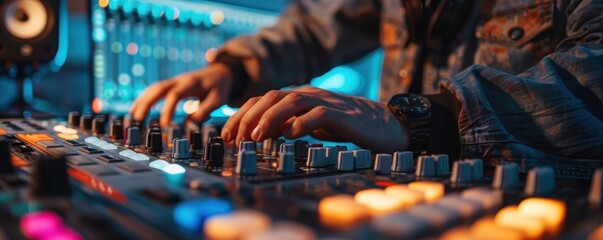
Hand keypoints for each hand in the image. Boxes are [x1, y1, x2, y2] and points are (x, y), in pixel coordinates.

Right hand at [130, 63, 232, 126]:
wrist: (220, 72)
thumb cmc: (219, 87)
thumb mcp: (218, 100)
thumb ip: (204, 111)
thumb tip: (188, 124)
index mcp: (191, 83)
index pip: (175, 95)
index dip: (168, 109)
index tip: (164, 125)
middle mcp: (179, 80)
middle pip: (158, 89)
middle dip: (146, 103)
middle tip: (138, 119)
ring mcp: (173, 81)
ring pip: (153, 88)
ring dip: (142, 101)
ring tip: (133, 117)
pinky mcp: (171, 85)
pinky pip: (155, 90)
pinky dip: (144, 99)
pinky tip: (136, 110)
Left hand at [221, 86, 408, 152]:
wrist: (387, 125)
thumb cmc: (349, 127)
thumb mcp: (313, 126)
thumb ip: (290, 125)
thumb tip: (263, 135)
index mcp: (301, 97)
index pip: (263, 99)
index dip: (242, 115)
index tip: (227, 135)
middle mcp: (310, 95)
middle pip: (272, 96)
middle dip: (249, 116)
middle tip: (236, 139)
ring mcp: (326, 101)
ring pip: (291, 100)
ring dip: (269, 118)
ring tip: (255, 136)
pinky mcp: (342, 113)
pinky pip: (318, 114)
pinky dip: (301, 123)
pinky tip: (289, 135)